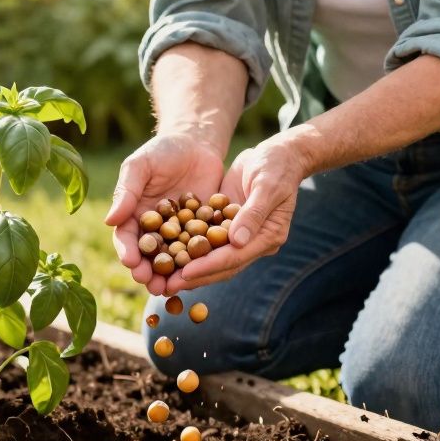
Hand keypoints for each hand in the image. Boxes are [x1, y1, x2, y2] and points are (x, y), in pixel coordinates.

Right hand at [105, 134, 225, 294]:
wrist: (197, 143)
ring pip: (174, 258)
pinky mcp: (202, 230)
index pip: (127, 238)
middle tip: (151, 284)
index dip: (128, 251)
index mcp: (134, 215)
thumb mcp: (140, 166)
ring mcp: (179, 232)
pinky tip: (202, 271)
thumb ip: (127, 192)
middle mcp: (154, 228)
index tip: (130, 262)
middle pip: (149, 255)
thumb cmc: (162, 150)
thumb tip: (109, 221)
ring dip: (172, 274)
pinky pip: (200, 248)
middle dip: (148, 271)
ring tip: (172, 287)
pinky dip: (199, 262)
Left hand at [168, 138, 302, 293]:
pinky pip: (206, 240)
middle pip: (221, 265)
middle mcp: (254, 242)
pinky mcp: (226, 225)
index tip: (185, 273)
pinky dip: (187, 247)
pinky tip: (164, 253)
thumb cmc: (276, 165)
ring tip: (162, 278)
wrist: (277, 154)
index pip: (235, 256)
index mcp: (269, 236)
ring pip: (211, 257)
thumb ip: (254, 213)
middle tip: (167, 285)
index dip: (209, 266)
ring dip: (188, 268)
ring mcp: (240, 236)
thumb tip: (238, 241)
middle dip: (194, 276)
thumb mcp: (268, 185)